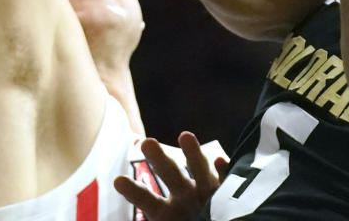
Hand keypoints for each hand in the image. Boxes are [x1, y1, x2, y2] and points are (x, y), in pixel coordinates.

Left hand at [114, 132, 229, 220]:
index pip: (147, 200)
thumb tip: (124, 196)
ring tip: (185, 136)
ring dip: (192, 153)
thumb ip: (150, 210)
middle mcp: (186, 198)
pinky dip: (224, 171)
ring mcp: (208, 193)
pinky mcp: (229, 192)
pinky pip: (228, 180)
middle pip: (170, 174)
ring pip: (199, 169)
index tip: (118, 181)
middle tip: (145, 142)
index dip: (134, 191)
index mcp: (167, 214)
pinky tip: (220, 161)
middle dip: (159, 158)